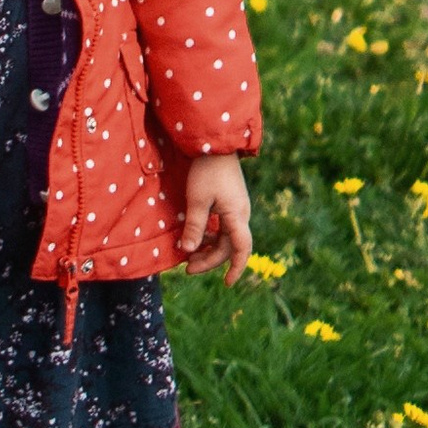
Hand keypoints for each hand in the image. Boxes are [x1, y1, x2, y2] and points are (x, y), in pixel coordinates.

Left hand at [177, 153, 252, 281]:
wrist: (215, 143)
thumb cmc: (206, 170)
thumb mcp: (197, 199)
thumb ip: (195, 226)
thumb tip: (189, 250)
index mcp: (237, 216)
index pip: (240, 249)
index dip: (235, 268)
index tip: (227, 283)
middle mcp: (240, 215)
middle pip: (229, 246)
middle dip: (209, 260)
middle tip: (187, 268)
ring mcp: (236, 208)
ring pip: (225, 237)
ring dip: (209, 248)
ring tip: (188, 255)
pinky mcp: (230, 202)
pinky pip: (223, 227)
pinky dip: (210, 235)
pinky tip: (197, 238)